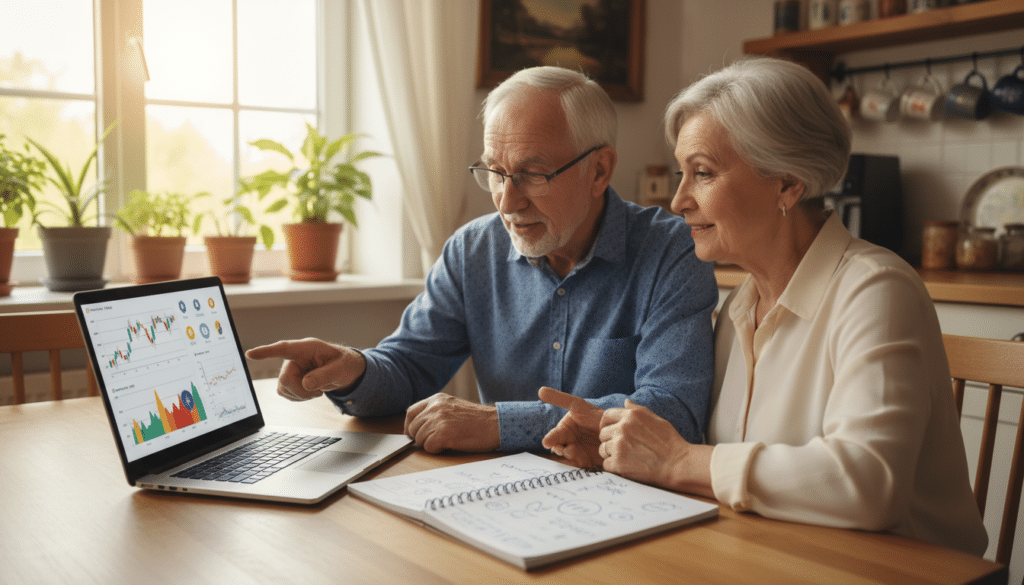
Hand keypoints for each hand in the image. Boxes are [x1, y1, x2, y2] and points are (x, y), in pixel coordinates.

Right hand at [245, 338, 364, 400]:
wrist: (346, 371)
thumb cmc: (345, 364)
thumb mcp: (340, 370)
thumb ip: (324, 376)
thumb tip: (306, 385)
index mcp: (308, 348)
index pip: (284, 348)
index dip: (266, 352)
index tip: (250, 354)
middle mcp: (296, 357)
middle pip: (285, 378)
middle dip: (300, 391)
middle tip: (318, 394)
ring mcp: (291, 368)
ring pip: (283, 387)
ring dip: (300, 395)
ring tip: (317, 391)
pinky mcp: (290, 379)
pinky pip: (285, 393)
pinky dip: (298, 398)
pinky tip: (310, 393)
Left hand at [404, 394, 499, 452]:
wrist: (496, 424)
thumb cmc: (478, 420)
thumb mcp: (454, 407)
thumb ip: (436, 412)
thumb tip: (417, 427)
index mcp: (437, 399)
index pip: (411, 412)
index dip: (410, 426)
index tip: (413, 434)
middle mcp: (435, 407)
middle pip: (413, 428)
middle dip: (421, 438)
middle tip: (438, 440)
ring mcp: (438, 420)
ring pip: (419, 439)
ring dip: (431, 444)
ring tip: (448, 440)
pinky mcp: (443, 434)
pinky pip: (428, 447)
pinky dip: (437, 450)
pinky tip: (450, 445)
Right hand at [539, 387, 604, 467]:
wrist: (616, 430)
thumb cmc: (595, 415)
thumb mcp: (577, 405)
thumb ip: (560, 399)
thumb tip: (540, 390)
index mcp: (565, 430)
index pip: (556, 435)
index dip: (551, 439)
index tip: (547, 442)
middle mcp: (568, 442)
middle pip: (559, 448)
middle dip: (558, 449)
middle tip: (559, 449)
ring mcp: (577, 452)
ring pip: (567, 457)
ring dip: (567, 455)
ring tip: (571, 451)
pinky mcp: (585, 462)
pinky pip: (577, 465)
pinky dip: (575, 465)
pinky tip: (577, 461)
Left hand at [598, 399, 691, 487]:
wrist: (677, 463)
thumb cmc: (669, 441)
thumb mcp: (656, 418)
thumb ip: (637, 409)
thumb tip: (625, 401)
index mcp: (631, 416)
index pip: (606, 416)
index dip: (606, 424)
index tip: (611, 432)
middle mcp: (622, 428)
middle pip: (602, 434)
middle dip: (610, 440)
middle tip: (623, 448)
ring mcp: (619, 446)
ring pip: (602, 449)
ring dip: (611, 454)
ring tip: (626, 458)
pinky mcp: (618, 463)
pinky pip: (606, 464)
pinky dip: (614, 467)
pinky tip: (627, 467)